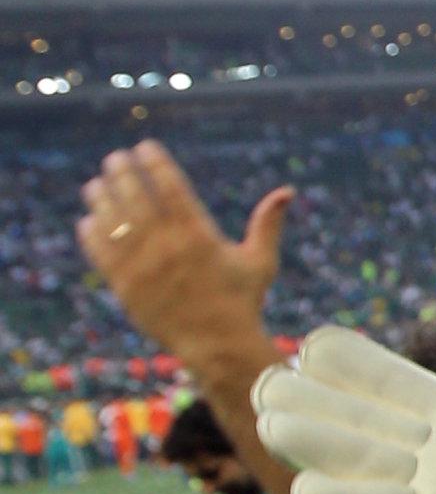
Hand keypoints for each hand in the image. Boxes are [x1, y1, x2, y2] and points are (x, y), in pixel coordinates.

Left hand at [80, 143, 288, 380]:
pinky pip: (102, 255)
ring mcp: (143, 269)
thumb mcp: (260, 261)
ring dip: (102, 199)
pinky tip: (88, 221)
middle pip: (136, 198)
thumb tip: (288, 190)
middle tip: (115, 158)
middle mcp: (168, 248)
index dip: (155, 163)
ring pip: (114, 223)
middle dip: (122, 173)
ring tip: (96, 184)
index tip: (144, 147)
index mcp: (199, 235)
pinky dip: (92, 235)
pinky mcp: (126, 289)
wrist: (217, 346)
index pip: (170, 187)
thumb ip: (268, 223)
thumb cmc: (242, 300)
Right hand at [256, 304, 435, 493]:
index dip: (354, 364)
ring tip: (269, 421)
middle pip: (359, 420)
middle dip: (314, 402)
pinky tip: (307, 488)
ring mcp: (426, 489)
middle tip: (266, 382)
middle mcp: (428, 449)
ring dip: (316, 444)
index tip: (314, 343)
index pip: (390, 382)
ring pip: (359, 461)